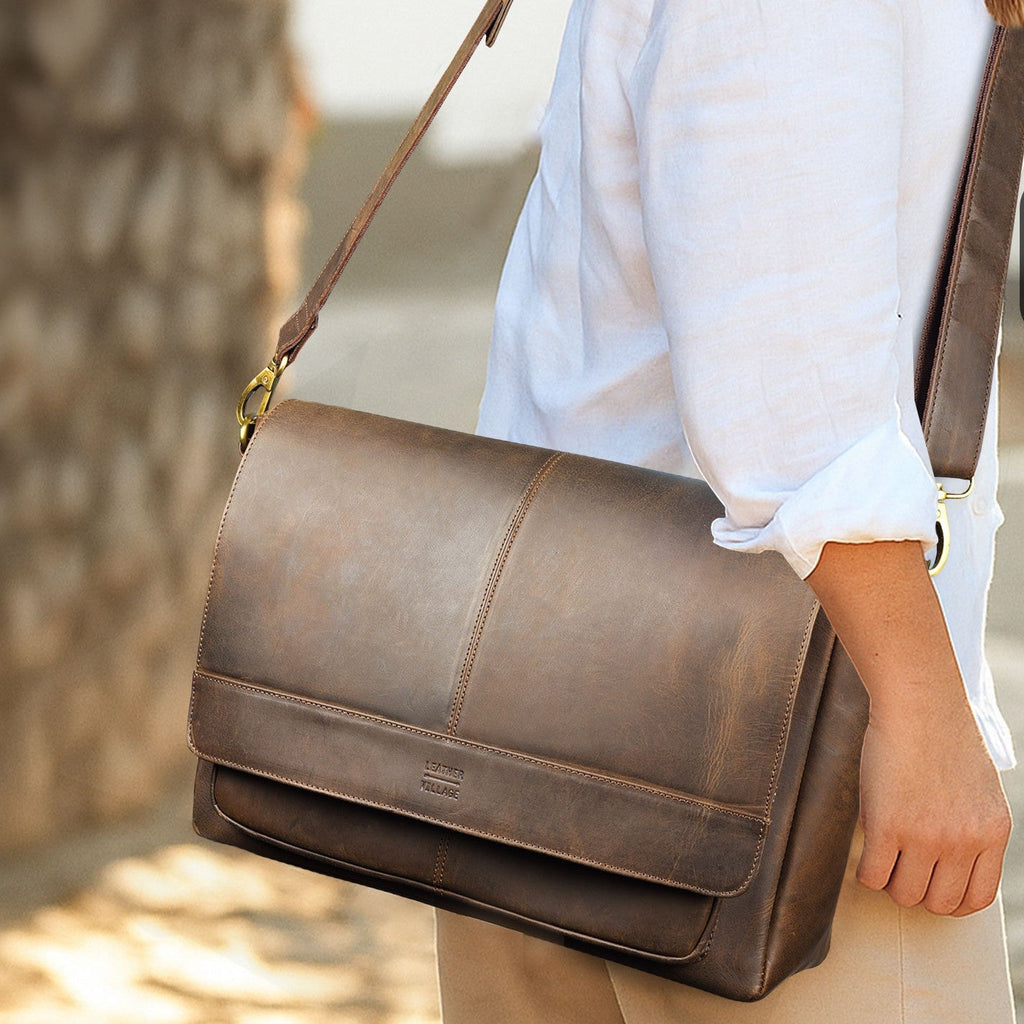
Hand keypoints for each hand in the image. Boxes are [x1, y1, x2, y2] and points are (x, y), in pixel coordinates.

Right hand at [857, 695, 1010, 915]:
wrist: (920, 705)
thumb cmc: (942, 735)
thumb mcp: (978, 790)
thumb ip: (969, 827)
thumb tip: (941, 861)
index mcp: (992, 833)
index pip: (975, 898)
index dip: (948, 901)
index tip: (931, 886)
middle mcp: (964, 842)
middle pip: (937, 903)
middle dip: (916, 890)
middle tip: (901, 867)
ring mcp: (926, 837)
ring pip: (904, 894)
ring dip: (889, 881)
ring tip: (881, 856)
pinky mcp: (887, 827)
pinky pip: (872, 875)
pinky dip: (865, 871)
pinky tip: (865, 850)